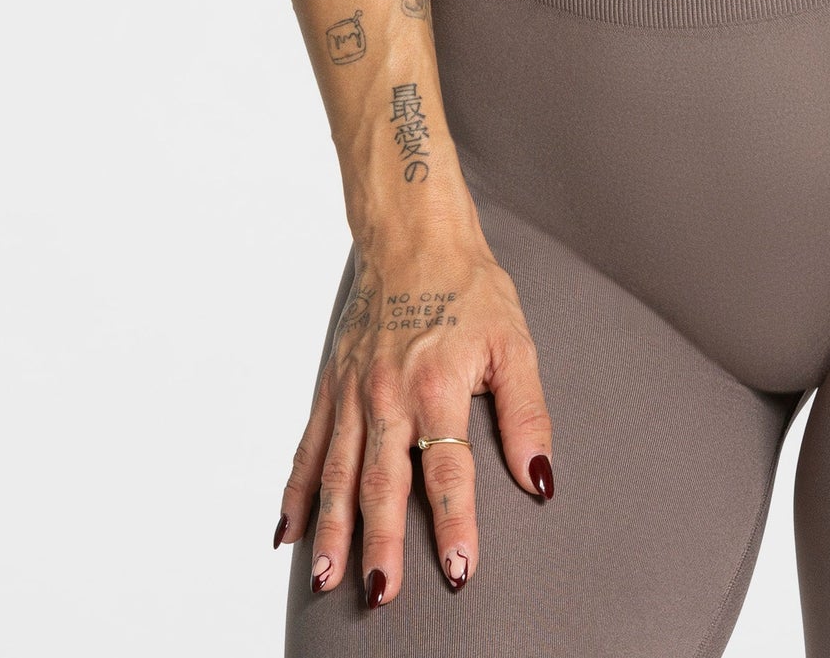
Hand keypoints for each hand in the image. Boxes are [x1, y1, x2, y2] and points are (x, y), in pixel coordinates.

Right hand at [275, 221, 553, 605]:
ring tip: (326, 578)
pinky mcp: (332, 386)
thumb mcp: (515, 343)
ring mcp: (353, 392)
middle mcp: (389, 394)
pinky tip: (289, 532)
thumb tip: (540, 477)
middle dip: (382, 543)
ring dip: (332, 530)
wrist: (413, 235)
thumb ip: (527, 413)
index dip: (455, 523)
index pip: (448, 469)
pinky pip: (309, 447)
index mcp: (437, 384)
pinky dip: (297, 491)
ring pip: (338, 473)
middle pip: (383, 482)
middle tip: (381, 594)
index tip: (460, 572)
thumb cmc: (469, 288)